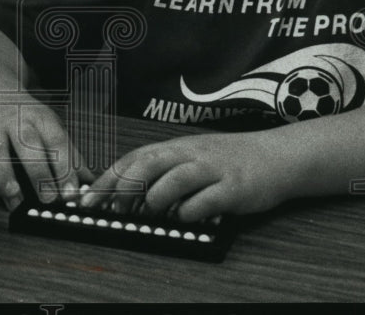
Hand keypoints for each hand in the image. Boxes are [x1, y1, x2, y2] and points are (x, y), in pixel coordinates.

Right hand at [0, 96, 92, 210]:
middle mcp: (15, 121)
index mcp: (41, 119)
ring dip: (4, 176)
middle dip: (38, 171)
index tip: (72, 193)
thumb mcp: (50, 127)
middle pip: (28, 143)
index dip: (65, 168)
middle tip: (48, 200)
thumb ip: (70, 157)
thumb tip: (92, 186)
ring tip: (14, 202)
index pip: (57, 141)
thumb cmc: (26, 118)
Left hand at [80, 131, 291, 221]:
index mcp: (177, 147)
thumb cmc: (229, 160)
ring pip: (175, 178)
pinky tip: (185, 217)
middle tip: (110, 209)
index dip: (109, 178)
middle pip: (149, 163)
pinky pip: (207, 199)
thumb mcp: (192, 157)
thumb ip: (163, 170)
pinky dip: (190, 210)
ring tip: (151, 212)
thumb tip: (125, 194)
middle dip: (124, 187)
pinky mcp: (235, 187)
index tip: (87, 198)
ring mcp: (213, 169)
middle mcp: (191, 153)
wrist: (277, 155)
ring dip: (157, 198)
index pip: (134, 158)